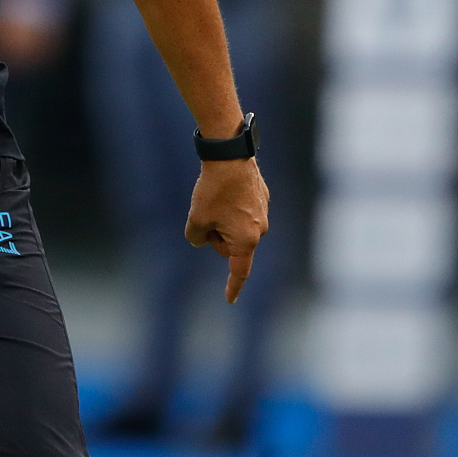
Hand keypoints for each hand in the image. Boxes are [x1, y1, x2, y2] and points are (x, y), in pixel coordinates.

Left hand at [185, 158, 269, 302]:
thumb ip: (195, 237)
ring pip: (235, 227)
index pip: (239, 271)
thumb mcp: (196, 218)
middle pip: (230, 246)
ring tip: (215, 198)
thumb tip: (200, 239)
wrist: (230, 156)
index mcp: (246, 241)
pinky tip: (225, 189)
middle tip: (205, 215)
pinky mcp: (262, 197)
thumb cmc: (213, 191)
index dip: (232, 287)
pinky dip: (231, 206)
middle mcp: (259, 230)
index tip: (229, 300)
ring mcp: (263, 213)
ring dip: (222, 220)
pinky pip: (242, 210)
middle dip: (216, 236)